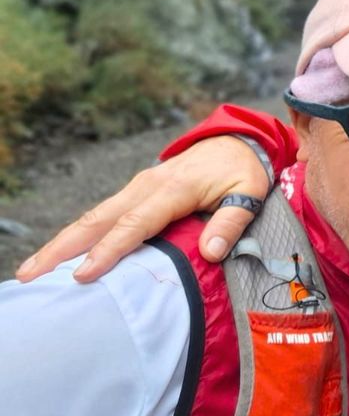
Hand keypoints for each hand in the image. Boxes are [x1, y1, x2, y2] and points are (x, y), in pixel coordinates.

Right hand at [15, 136, 270, 282]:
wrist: (236, 140)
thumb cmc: (243, 170)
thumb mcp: (250, 193)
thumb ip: (232, 222)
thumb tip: (211, 252)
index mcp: (173, 189)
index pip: (135, 224)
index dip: (109, 250)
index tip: (84, 274)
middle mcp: (146, 186)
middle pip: (98, 219)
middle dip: (63, 247)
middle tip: (31, 274)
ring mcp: (137, 188)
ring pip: (93, 216)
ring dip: (61, 242)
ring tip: (32, 269)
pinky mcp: (135, 192)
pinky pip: (103, 215)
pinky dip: (79, 234)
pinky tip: (62, 254)